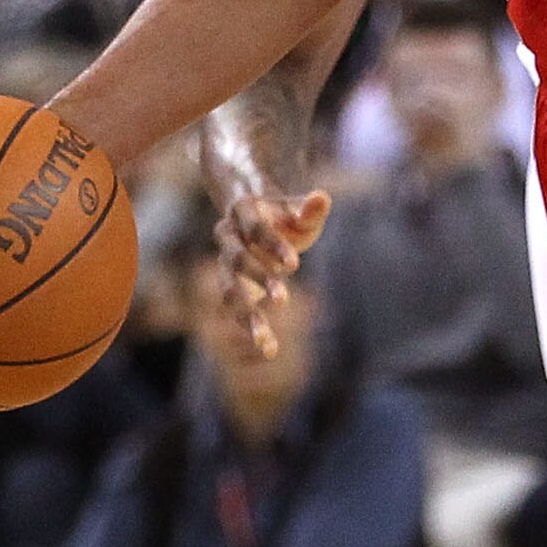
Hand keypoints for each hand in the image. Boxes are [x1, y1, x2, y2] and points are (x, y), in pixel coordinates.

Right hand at [214, 187, 330, 356]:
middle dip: (258, 279)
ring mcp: (225, 262)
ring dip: (246, 314)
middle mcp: (227, 236)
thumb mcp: (300, 211)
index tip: (295, 265)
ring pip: (228, 290)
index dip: (273, 246)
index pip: (256, 229)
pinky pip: (235, 308)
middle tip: (283, 300)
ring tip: (265, 341)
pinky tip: (268, 349)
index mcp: (243, 210)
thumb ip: (310, 209)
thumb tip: (322, 197)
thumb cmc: (284, 216)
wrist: (257, 219)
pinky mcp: (230, 285)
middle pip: (236, 260)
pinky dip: (250, 327)